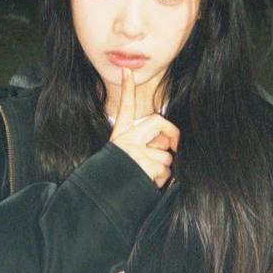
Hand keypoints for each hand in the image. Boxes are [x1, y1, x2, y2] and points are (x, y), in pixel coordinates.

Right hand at [107, 68, 179, 188]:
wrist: (99, 202)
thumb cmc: (115, 180)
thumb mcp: (123, 159)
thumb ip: (143, 146)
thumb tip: (168, 147)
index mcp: (119, 136)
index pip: (125, 107)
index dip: (127, 88)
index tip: (127, 71)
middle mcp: (126, 140)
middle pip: (158, 122)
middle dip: (171, 134)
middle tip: (173, 146)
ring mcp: (135, 151)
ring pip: (166, 155)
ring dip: (163, 169)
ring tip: (146, 177)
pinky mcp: (144, 164)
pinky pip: (165, 171)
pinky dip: (161, 181)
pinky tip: (146, 184)